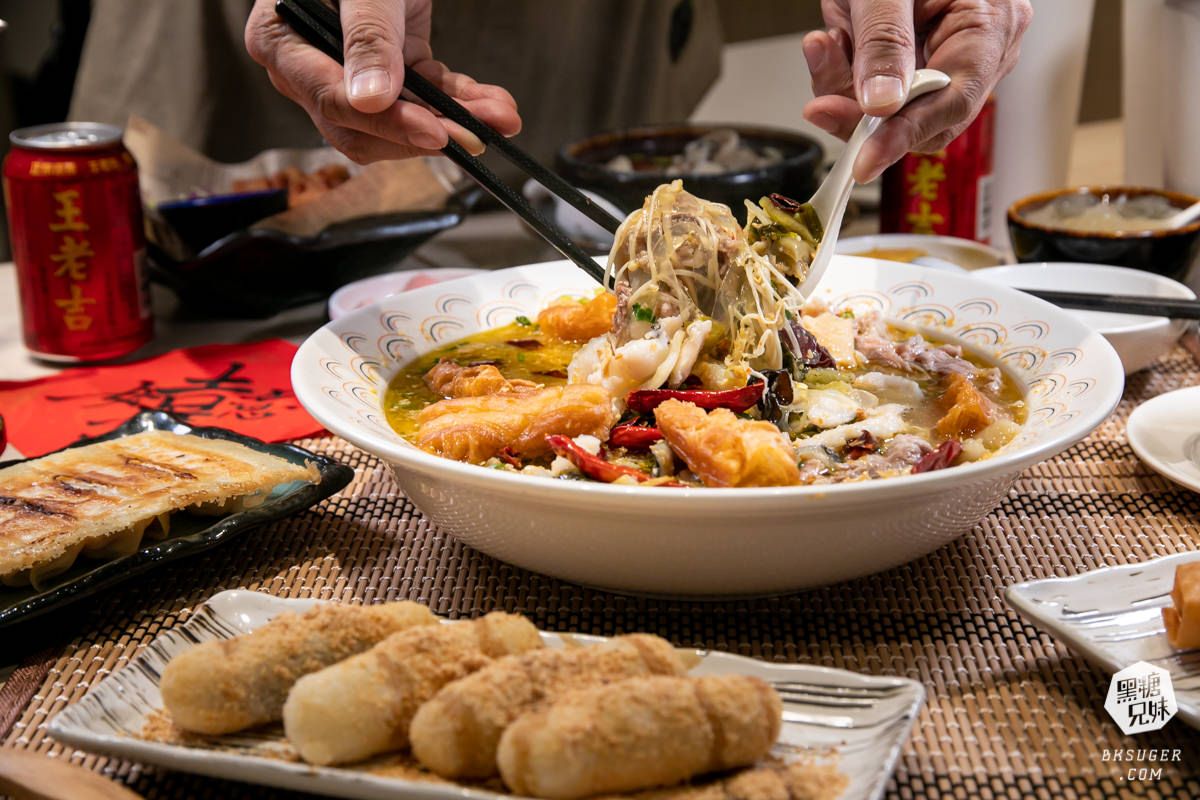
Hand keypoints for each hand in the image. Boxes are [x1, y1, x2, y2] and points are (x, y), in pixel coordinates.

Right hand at [245, 0, 521, 162]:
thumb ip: (366, 36)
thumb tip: (370, 102)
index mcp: (282, 42)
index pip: (332, 102)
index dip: (387, 125)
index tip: (435, 133)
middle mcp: (309, 68)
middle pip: (364, 128)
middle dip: (428, 131)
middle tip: (478, 136)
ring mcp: (350, 73)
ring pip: (401, 119)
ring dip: (455, 120)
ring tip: (502, 119)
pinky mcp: (389, 69)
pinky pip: (424, 94)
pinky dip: (461, 101)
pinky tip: (495, 107)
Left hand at [802, 0, 1031, 182]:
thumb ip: (885, 40)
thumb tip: (882, 106)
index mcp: (992, 22)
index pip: (954, 102)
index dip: (905, 136)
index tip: (865, 161)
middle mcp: (979, 47)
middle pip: (923, 118)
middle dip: (863, 114)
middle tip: (820, 104)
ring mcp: (946, 55)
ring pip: (892, 111)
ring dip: (845, 87)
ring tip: (823, 45)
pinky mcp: (910, 59)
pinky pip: (876, 92)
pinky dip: (843, 73)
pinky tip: (828, 43)